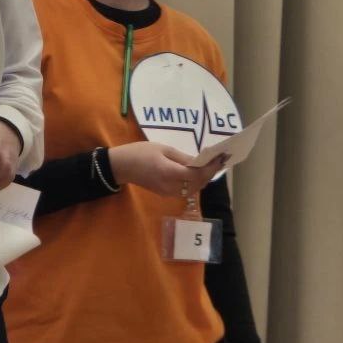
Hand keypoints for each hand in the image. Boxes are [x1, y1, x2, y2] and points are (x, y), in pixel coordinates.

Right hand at [108, 141, 226, 197]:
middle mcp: (171, 186)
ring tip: (211, 166)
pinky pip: (185, 190)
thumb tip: (200, 162)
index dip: (210, 167)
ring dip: (203, 179)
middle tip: (219, 161)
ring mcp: (168, 192)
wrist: (121, 166)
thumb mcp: (162, 149)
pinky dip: (194, 183)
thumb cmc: (139, 152)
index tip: (221, 158)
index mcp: (169, 173)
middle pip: (198, 184)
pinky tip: (197, 173)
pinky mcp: (165, 194)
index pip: (197, 174)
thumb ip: (182, 157)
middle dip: (210, 173)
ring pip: (193, 189)